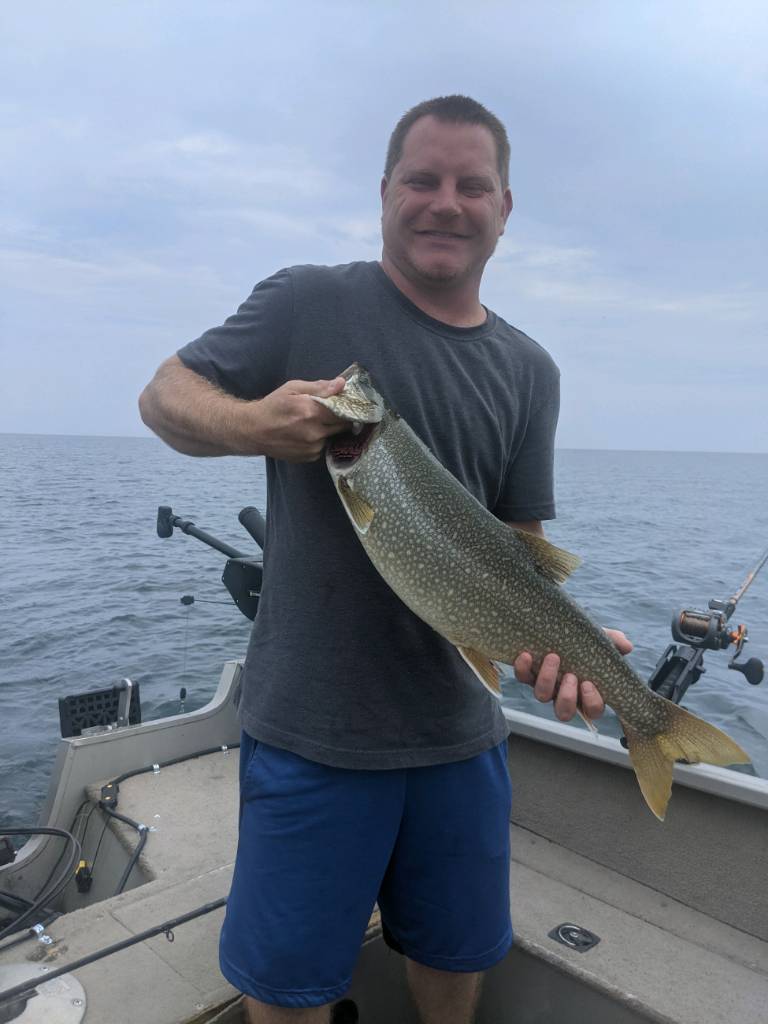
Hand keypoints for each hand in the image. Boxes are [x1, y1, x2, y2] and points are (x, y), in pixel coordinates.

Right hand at [250, 377, 346, 461]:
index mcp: (311, 411)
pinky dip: (319, 440)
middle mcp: (314, 432)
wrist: (253, 431)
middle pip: (342, 425)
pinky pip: (323, 447)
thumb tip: (341, 383)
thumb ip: (319, 387)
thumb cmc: (272, 406)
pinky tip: (306, 435)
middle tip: (330, 412)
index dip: (346, 406)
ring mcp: (312, 447)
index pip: (343, 410)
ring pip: (332, 436)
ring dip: (328, 430)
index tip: (345, 403)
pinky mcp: (309, 457)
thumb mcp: (292, 389)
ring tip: (312, 424)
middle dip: (340, 418)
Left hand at [513, 629, 632, 722]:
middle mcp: (564, 693)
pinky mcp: (527, 674)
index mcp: (586, 692)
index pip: (592, 710)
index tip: (589, 683)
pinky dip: (523, 667)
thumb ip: (614, 642)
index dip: (591, 702)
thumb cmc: (583, 641)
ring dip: (548, 679)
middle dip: (568, 696)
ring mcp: (545, 685)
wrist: (555, 627)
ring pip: (542, 696)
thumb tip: (627, 646)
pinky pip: (522, 677)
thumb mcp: (600, 639)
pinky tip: (526, 654)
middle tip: (571, 676)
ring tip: (553, 657)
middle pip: (564, 712)